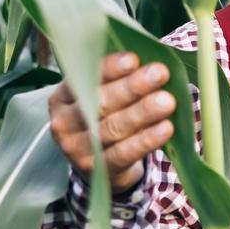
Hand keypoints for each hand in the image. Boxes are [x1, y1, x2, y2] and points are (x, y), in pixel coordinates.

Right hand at [47, 52, 176, 192]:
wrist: (100, 164)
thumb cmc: (107, 118)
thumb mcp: (103, 96)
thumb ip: (118, 79)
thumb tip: (151, 58)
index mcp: (62, 98)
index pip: (83, 78)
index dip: (109, 68)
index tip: (134, 59)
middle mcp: (63, 123)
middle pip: (99, 102)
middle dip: (132, 87)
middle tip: (160, 73)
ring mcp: (77, 149)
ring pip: (112, 128)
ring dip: (142, 112)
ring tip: (167, 100)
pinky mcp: (97, 170)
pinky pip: (123, 154)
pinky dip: (146, 140)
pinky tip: (166, 128)